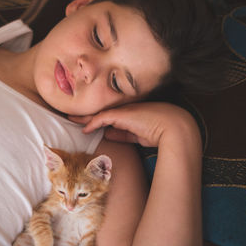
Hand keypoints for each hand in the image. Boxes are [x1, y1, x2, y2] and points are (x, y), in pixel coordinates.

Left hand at [69, 102, 198, 146]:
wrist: (174, 128)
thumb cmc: (160, 133)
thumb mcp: (137, 135)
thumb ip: (123, 134)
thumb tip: (107, 134)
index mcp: (130, 114)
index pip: (109, 115)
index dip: (96, 118)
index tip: (86, 122)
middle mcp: (125, 110)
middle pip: (101, 111)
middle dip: (86, 114)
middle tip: (72, 116)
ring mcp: (124, 110)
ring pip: (100, 112)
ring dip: (85, 117)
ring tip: (72, 118)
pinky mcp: (123, 114)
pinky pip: (103, 118)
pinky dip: (93, 123)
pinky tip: (85, 128)